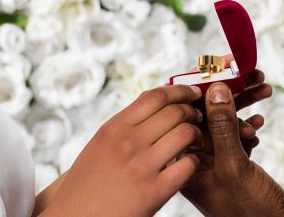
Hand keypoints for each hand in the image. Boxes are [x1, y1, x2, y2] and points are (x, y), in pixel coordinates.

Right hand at [42, 85, 204, 216]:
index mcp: (113, 128)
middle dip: (192, 110)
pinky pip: (187, 166)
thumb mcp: (99, 145)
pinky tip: (190, 164)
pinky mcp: (154, 192)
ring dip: (196, 134)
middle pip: (174, 111)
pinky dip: (194, 161)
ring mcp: (141, 167)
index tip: (190, 92)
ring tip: (197, 140)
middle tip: (197, 115)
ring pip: (185, 134)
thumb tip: (151, 107)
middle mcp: (127, 142)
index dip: (178, 90)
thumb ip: (124, 126)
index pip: (154, 96)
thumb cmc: (85, 184)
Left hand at [181, 82, 283, 216]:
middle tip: (251, 71)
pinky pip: (233, 135)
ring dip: (242, 103)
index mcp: (181, 157)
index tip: (224, 64)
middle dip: (228, 89)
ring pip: (221, 120)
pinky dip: (247, 125)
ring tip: (265, 88)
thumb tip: (214, 88)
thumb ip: (221, 127)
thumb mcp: (234, 165)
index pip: (183, 109)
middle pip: (203, 110)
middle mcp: (191, 156)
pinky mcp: (228, 164)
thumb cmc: (249, 210)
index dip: (202, 83)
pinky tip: (259, 122)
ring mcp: (210, 160)